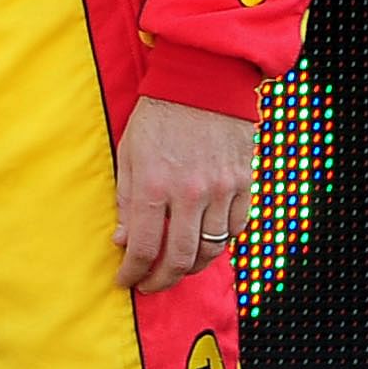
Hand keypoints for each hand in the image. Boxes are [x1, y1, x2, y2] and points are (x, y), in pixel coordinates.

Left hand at [114, 96, 256, 292]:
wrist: (202, 83)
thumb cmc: (158, 115)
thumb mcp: (128, 153)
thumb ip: (127, 200)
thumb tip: (123, 241)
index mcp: (154, 185)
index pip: (144, 247)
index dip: (133, 272)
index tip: (125, 281)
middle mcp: (190, 194)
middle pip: (181, 259)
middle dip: (162, 280)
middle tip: (150, 285)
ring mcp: (221, 191)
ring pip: (211, 251)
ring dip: (191, 268)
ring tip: (175, 269)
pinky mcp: (243, 185)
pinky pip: (235, 230)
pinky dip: (220, 245)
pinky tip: (204, 245)